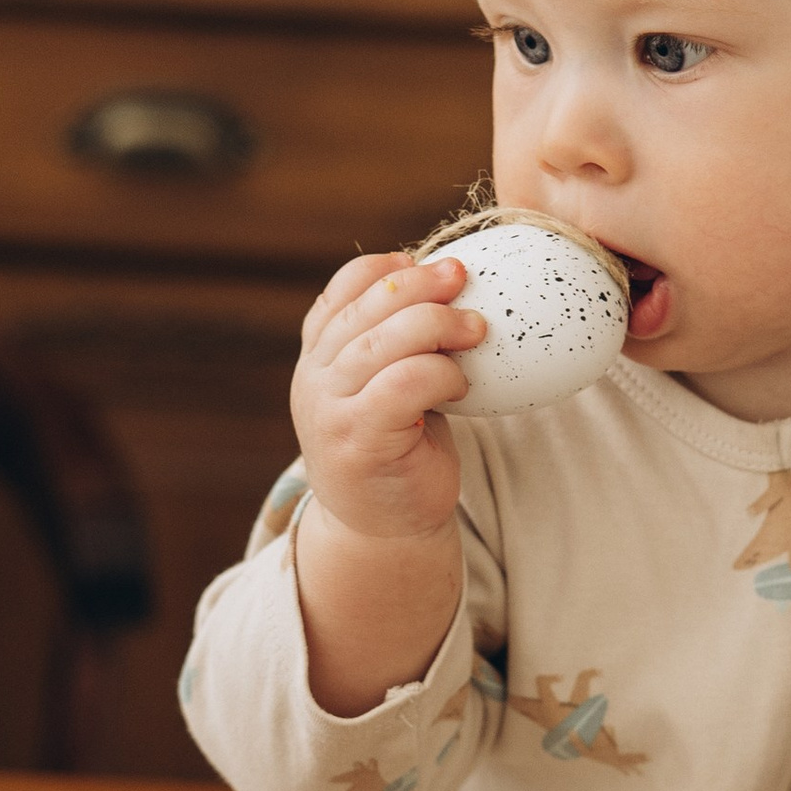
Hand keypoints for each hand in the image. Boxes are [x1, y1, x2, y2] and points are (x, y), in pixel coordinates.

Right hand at [291, 251, 482, 545]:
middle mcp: (314, 378)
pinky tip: (462, 383)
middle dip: (420, 285)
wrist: (383, 528)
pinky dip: (440, 373)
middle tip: (463, 278)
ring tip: (477, 330)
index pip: (339, 293)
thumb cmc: (399, 450)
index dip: (381, 269)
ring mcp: (330, 409)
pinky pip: (404, 384)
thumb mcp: (387, 386)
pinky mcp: (358, 439)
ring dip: (438, 325)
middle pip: (365, 309)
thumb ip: (394, 343)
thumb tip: (443, 281)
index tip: (421, 261)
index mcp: (318, 357)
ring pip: (383, 341)